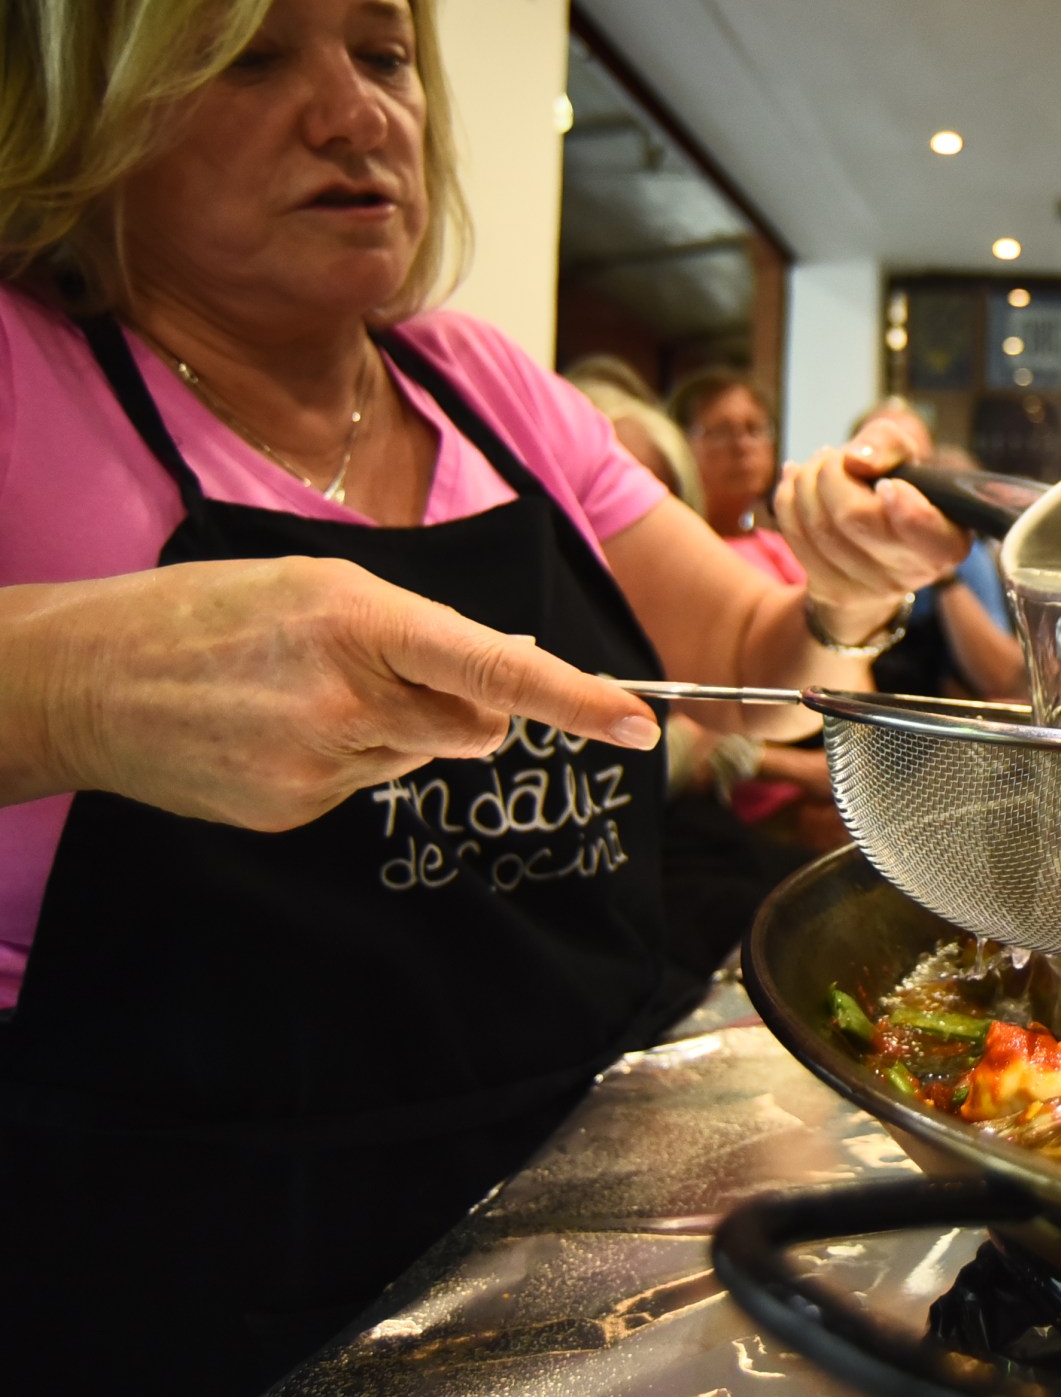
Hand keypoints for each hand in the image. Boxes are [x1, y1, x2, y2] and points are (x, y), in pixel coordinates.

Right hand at [7, 557, 658, 830]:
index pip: (498, 670)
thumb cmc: (209, 612)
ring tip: (304, 692)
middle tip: (383, 667)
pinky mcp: (297, 812)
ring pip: (419, 756)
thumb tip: (507, 667)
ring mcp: (322, 767)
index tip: (639, 726)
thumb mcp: (319, 584)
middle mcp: (352, 701)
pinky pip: (366, 787)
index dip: (577, 698)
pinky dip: (344, 758)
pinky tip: (279, 729)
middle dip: (463, 706)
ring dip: (393, 728)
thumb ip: (419, 627)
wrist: (84, 682)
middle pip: (474, 726)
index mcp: (363, 623)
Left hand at [772, 413, 970, 642]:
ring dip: (807, 481)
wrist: (871, 547)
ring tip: (818, 467)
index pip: (925, 532)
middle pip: (855, 518)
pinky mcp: (830, 591)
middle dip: (833, 473)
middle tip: (836, 457)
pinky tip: (797, 483)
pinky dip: (788, 498)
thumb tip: (856, 460)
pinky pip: (794, 536)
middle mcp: (912, 573)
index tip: (887, 485)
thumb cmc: (893, 493)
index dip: (904, 508)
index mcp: (945, 542)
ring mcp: (869, 589)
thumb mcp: (902, 458)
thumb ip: (887, 444)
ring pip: (819, 526)